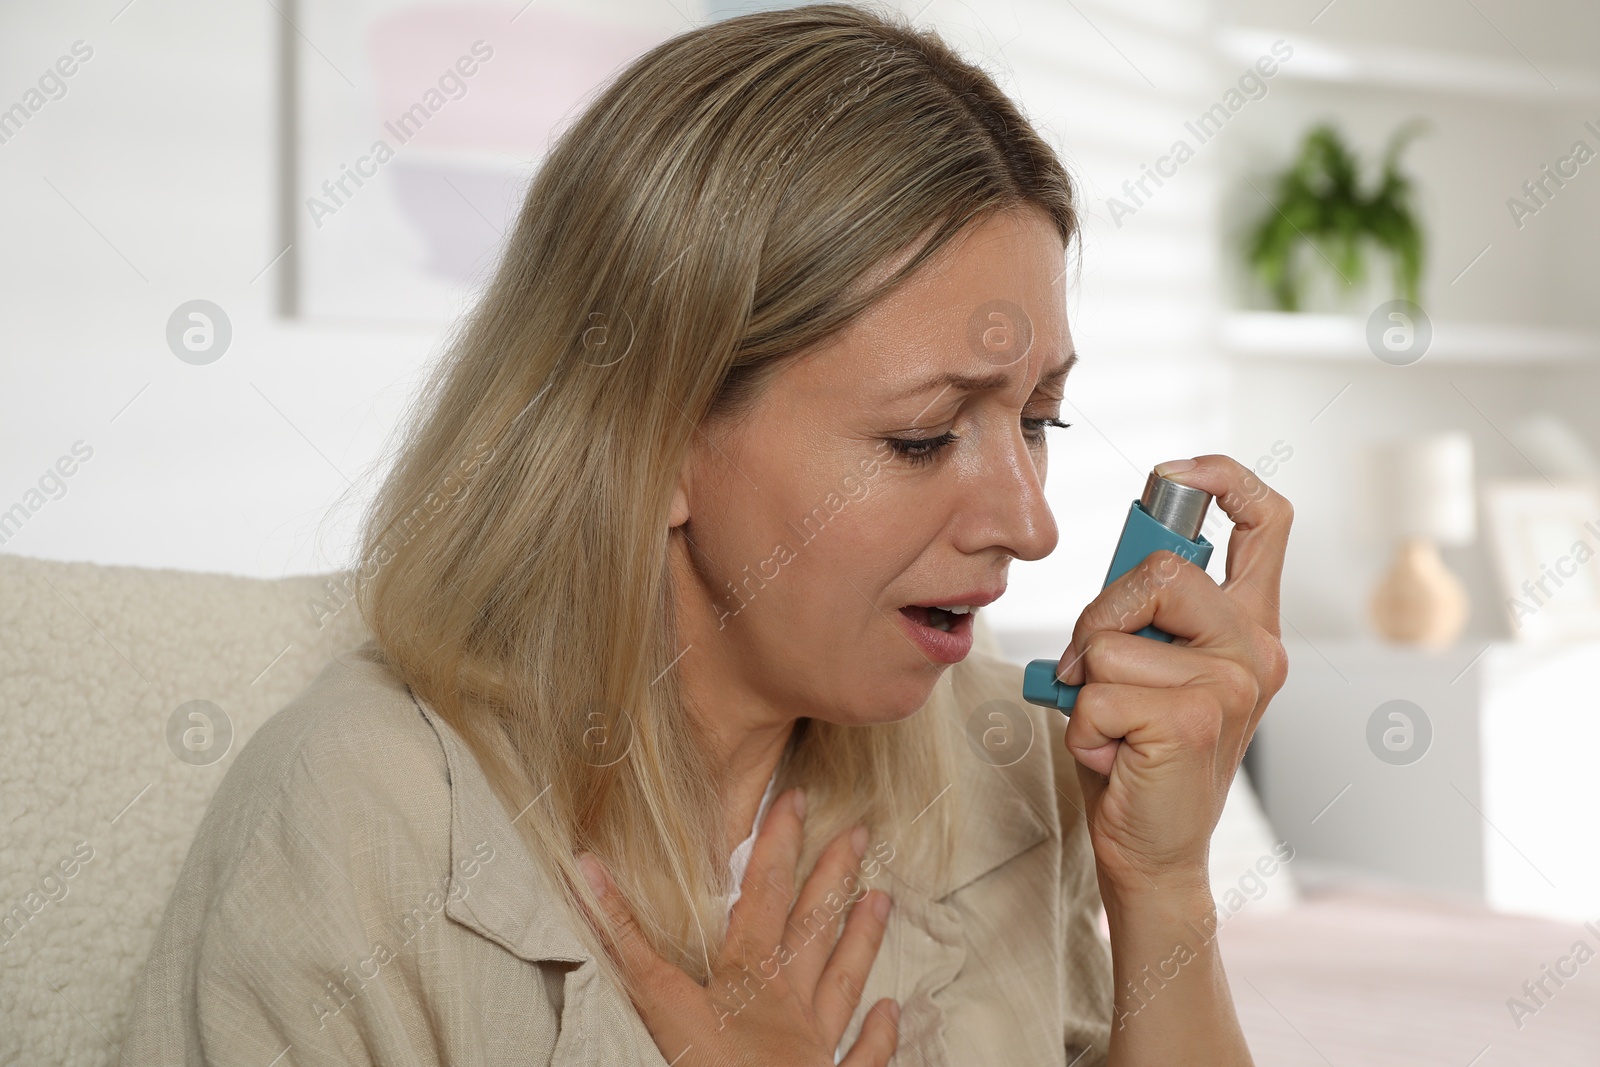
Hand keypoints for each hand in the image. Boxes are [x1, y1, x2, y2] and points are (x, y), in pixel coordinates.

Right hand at [575, 787, 900, 1066]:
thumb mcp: (656, 1002)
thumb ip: (624, 937)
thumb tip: (586, 867)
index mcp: (749, 973)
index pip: (764, 892)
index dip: (778, 842)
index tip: (797, 797)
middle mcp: (790, 1001)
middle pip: (814, 926)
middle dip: (833, 876)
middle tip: (859, 832)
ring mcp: (817, 1044)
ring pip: (844, 979)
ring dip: (863, 938)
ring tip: (884, 898)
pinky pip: (862, 1057)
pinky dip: (878, 1034)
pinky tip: (893, 1010)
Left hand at [1055, 454, 1291, 895]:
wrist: (1152, 849)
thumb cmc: (1137, 754)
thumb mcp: (1149, 666)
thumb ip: (1148, 613)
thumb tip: (1125, 568)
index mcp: (1250, 627)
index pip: (1268, 520)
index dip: (1224, 477)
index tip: (1173, 473)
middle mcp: (1254, 649)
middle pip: (1161, 570)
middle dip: (1100, 616)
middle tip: (1095, 670)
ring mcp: (1231, 685)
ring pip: (1112, 639)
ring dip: (1087, 687)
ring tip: (1116, 729)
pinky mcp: (1192, 719)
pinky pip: (1098, 691)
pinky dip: (1082, 726)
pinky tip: (1116, 756)